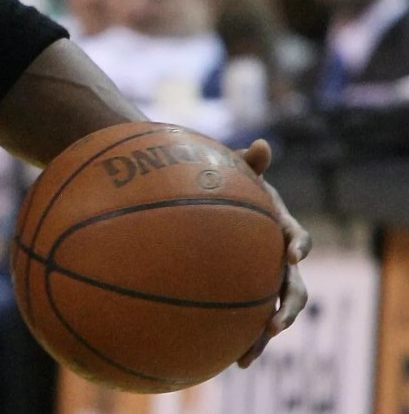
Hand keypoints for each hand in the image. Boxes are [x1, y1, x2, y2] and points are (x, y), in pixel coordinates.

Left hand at [236, 138, 310, 367]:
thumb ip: (247, 161)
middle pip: (295, 288)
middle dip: (289, 308)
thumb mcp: (232, 168)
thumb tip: (262, 145)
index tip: (292, 253)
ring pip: (272, 312)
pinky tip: (224, 359)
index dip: (299, 244)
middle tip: (278, 323)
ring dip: (264, 335)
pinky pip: (245, 319)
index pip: (297, 236)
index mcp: (278, 227)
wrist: (206, 198)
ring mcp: (262, 279)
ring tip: (248, 354)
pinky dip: (240, 339)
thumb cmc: (221, 180)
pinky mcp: (243, 293)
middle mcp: (276, 258)